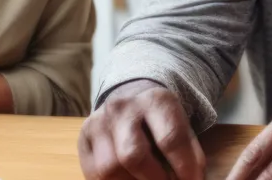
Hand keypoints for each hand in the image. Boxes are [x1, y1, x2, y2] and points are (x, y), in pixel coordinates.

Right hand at [80, 80, 205, 179]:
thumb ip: (188, 154)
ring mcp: (99, 122)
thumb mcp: (181, 127)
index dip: (184, 168)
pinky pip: (94, 174)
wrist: (132, 99)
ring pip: (109, 168)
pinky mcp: (84, 137)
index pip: (170, 139)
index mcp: (155, 100)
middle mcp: (123, 107)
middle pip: (133, 155)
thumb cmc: (162, 122)